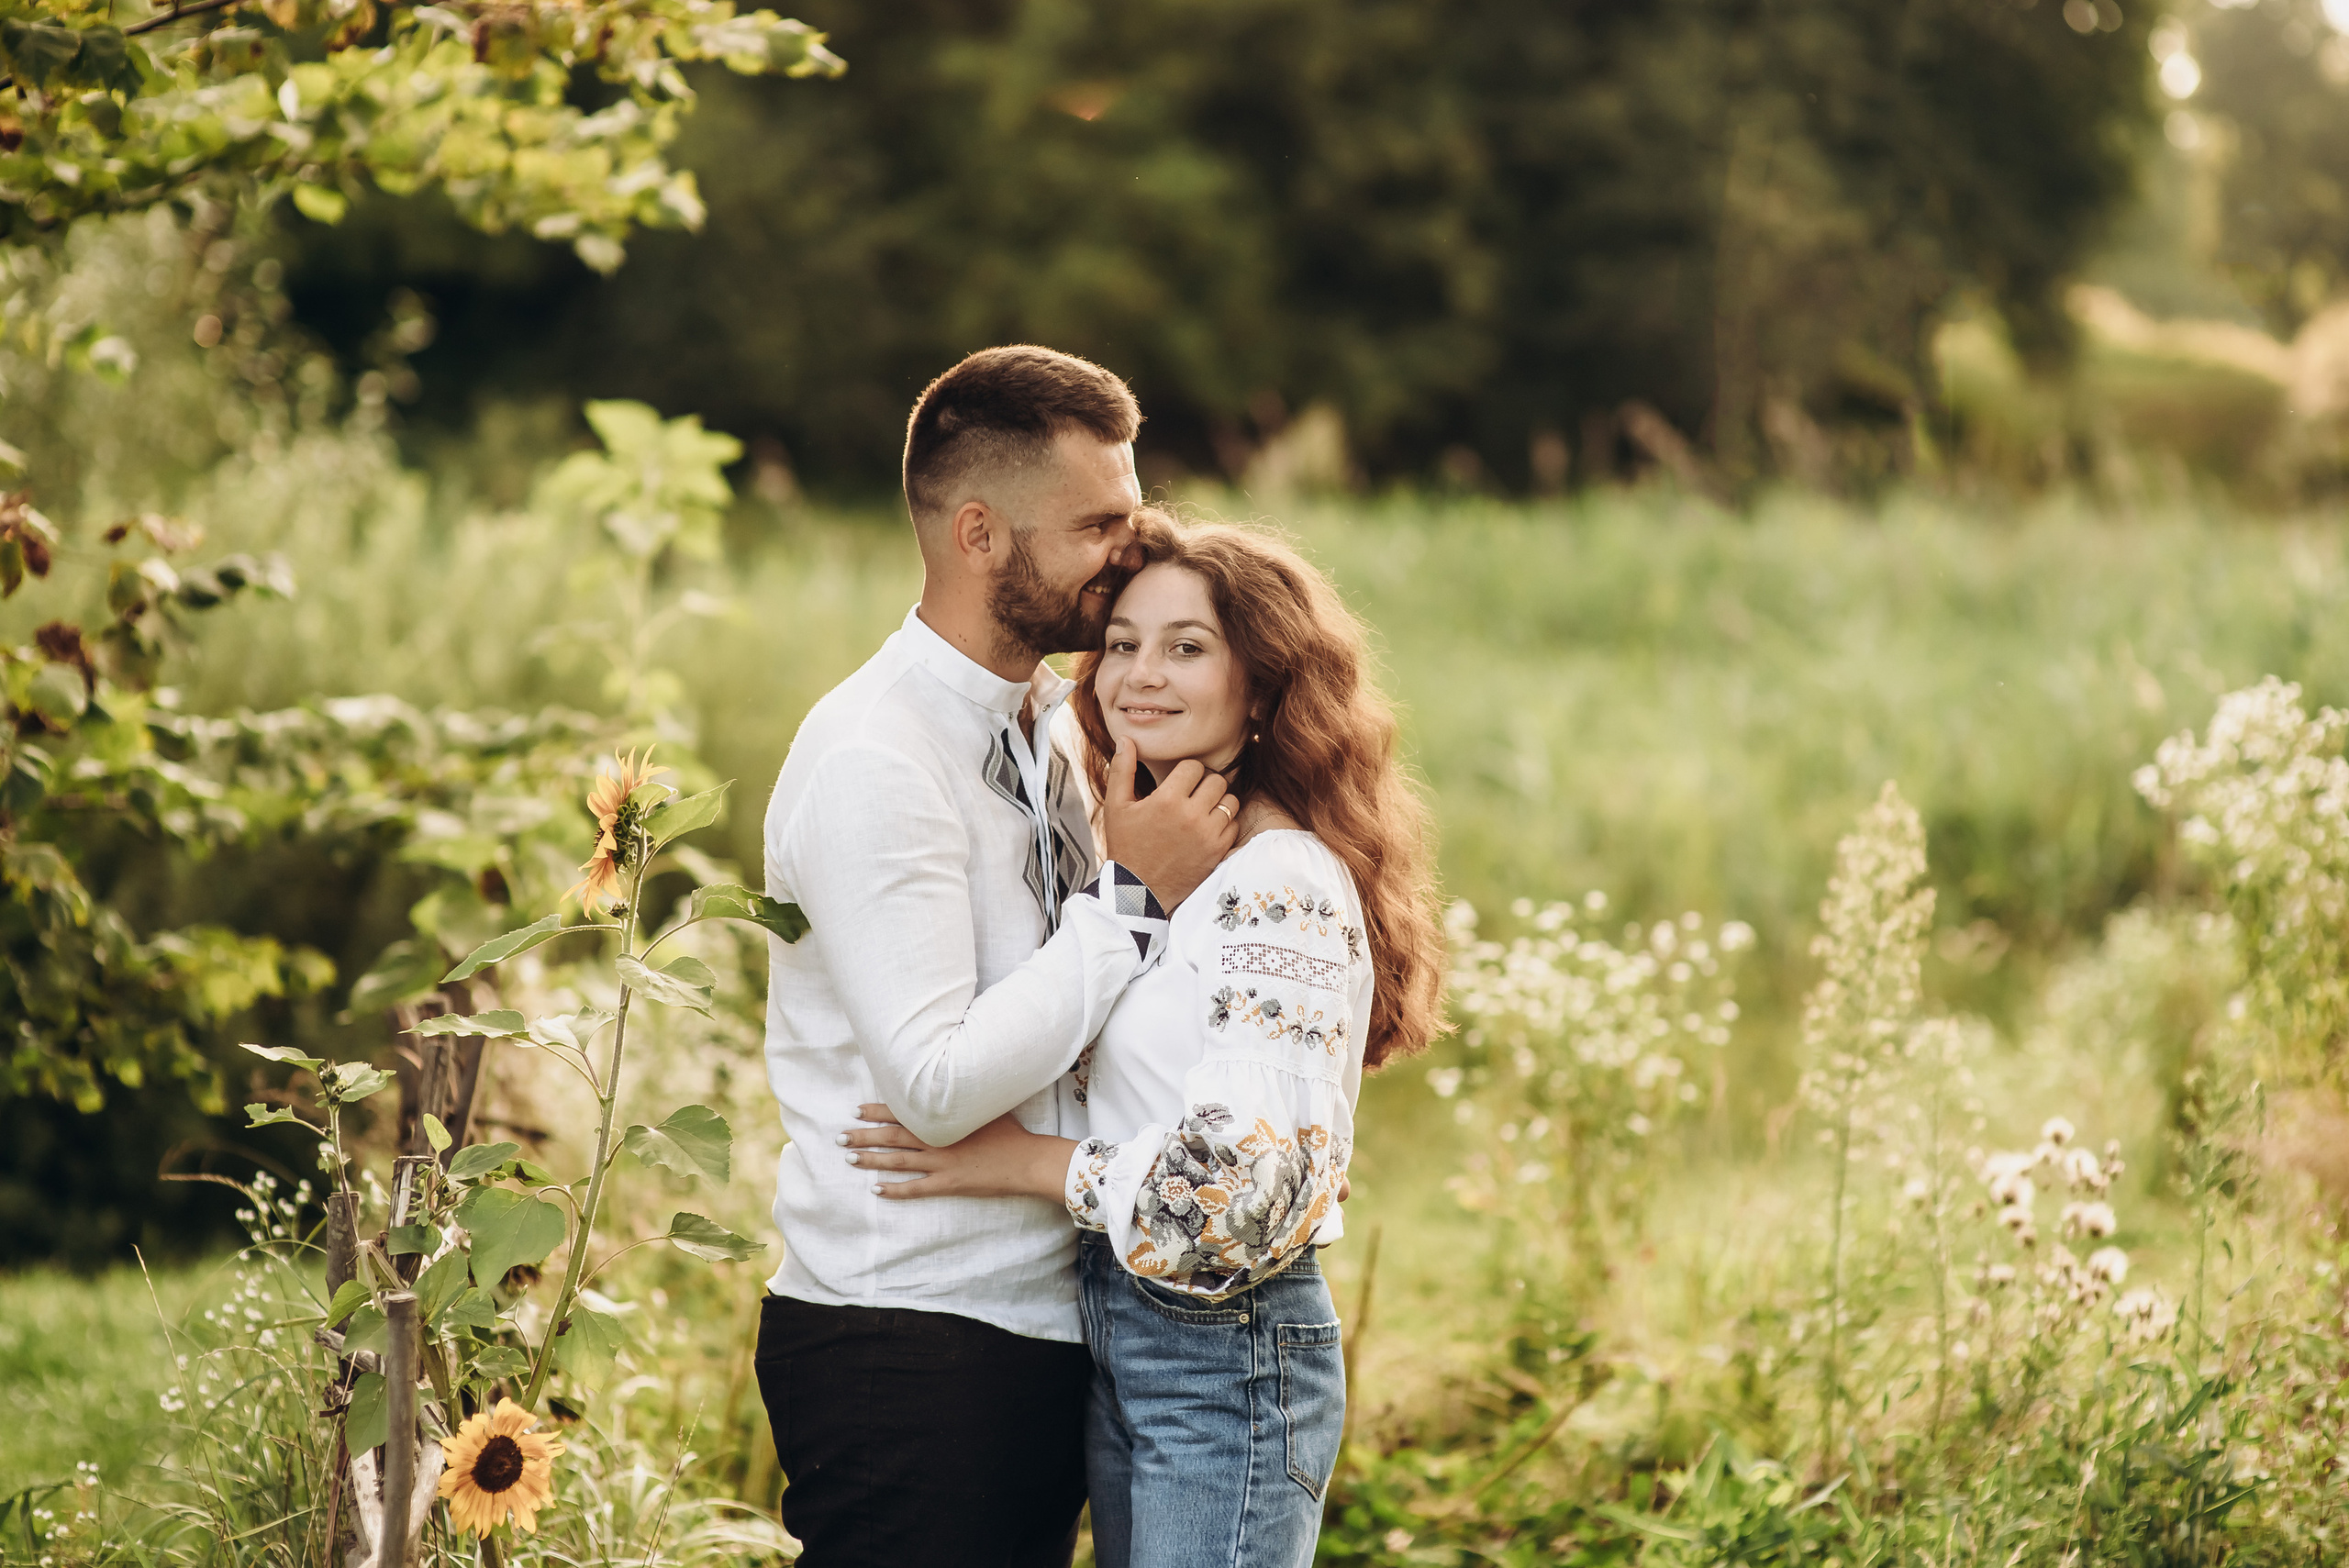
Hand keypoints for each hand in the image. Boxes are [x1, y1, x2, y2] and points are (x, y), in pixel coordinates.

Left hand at [842, 1105, 1075, 1200]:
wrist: (1028, 1160)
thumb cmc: (1011, 1131)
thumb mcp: (986, 1107)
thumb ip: (963, 1100)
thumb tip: (950, 1085)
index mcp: (944, 1118)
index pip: (902, 1112)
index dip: (877, 1112)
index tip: (856, 1111)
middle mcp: (937, 1139)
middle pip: (892, 1137)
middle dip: (864, 1136)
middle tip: (840, 1138)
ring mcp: (942, 1163)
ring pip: (898, 1161)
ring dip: (872, 1160)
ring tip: (850, 1159)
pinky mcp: (949, 1184)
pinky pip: (916, 1189)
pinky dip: (895, 1190)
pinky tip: (876, 1190)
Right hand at [1100, 736, 1237, 911]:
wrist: (1137, 889)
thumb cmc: (1126, 846)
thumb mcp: (1116, 807)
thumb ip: (1121, 769)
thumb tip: (1125, 739)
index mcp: (1167, 800)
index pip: (1194, 766)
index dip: (1186, 772)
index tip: (1179, 782)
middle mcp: (1191, 815)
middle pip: (1216, 780)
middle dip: (1204, 784)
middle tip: (1191, 795)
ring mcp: (1208, 835)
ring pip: (1231, 801)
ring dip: (1218, 802)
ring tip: (1202, 810)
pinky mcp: (1218, 852)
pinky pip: (1234, 825)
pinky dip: (1224, 824)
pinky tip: (1207, 828)